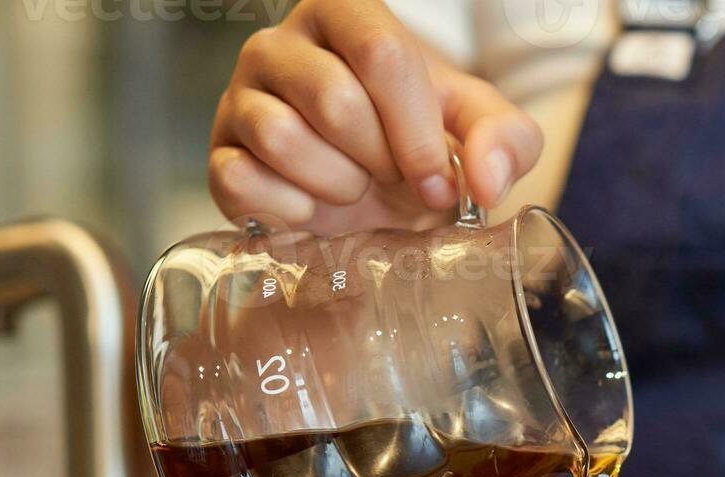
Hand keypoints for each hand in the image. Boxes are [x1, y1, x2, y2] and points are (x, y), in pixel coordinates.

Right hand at [210, 0, 545, 233]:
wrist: (374, 187)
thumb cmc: (421, 141)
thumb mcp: (480, 131)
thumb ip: (506, 141)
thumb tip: (484, 180)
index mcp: (345, 14)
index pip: (381, 53)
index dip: (417, 131)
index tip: (439, 181)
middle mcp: (280, 44)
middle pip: (334, 100)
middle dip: (379, 161)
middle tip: (391, 178)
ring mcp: (240, 95)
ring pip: (282, 139)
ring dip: (337, 185)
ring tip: (352, 186)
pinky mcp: (218, 151)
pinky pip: (241, 180)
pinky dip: (290, 210)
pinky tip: (312, 207)